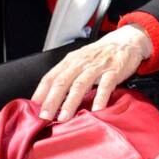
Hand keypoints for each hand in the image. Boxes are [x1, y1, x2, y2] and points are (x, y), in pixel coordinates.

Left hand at [31, 25, 152, 120]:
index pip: (50, 77)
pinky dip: (100, 97)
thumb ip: (67, 77)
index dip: (40, 93)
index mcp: (71, 61)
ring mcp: (98, 66)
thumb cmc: (100, 54)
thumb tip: (50, 99)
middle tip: (44, 117)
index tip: (32, 108)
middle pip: (62, 82)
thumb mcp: (80, 61)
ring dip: (71, 102)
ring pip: (81, 84)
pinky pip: (106, 85)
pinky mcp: (114, 70)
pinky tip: (96, 110)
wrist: (126, 40)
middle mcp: (81, 62)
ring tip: (64, 118)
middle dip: (52, 100)